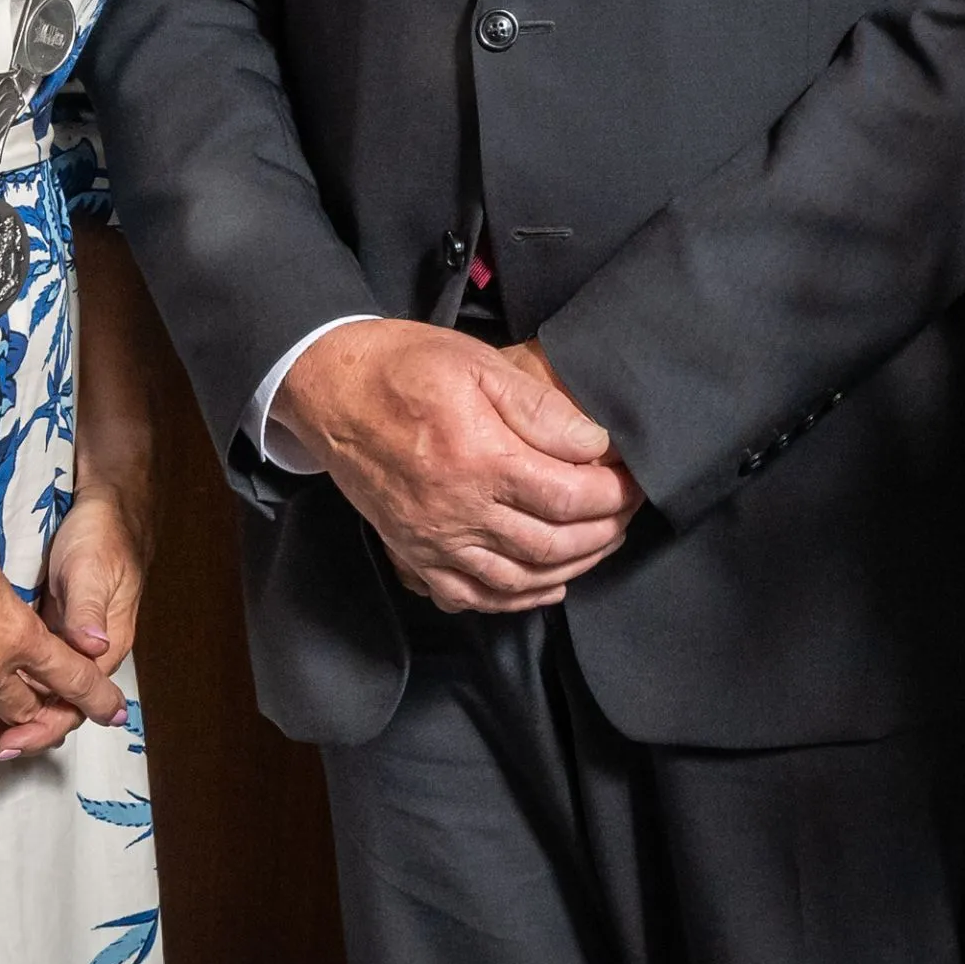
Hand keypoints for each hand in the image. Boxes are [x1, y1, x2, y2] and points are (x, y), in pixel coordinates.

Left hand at [0, 491, 152, 777]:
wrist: (103, 508)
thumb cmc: (102, 537)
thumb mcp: (95, 569)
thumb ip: (88, 607)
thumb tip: (90, 644)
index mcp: (98, 652)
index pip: (67, 705)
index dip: (36, 729)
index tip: (4, 744)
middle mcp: (72, 659)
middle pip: (36, 712)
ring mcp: (48, 649)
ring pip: (16, 700)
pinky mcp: (27, 636)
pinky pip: (5, 677)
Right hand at [276, 320, 641, 613]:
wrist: (330, 390)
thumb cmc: (404, 368)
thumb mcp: (477, 364)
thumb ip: (540, 408)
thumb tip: (595, 444)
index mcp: (477, 460)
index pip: (567, 497)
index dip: (612, 496)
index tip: (634, 482)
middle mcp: (456, 513)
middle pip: (552, 545)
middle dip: (604, 532)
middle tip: (629, 511)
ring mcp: (433, 542)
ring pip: (520, 579)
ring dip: (572, 567)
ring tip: (602, 542)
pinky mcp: (415, 555)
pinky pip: (475, 596)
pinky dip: (519, 599)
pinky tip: (548, 585)